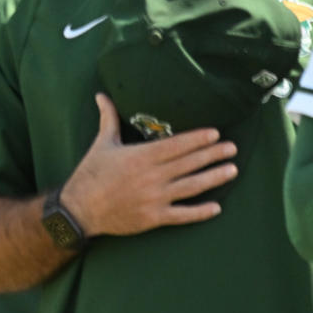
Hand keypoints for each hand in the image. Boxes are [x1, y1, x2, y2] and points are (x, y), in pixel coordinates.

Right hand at [60, 93, 235, 236]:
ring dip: (214, 178)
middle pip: (189, 164)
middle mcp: (151, 177)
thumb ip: (108, 118)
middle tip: (232, 148)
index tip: (215, 134)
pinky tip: (216, 207)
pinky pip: (183, 215)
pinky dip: (200, 212)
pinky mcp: (153, 217)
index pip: (176, 145)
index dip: (197, 139)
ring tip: (232, 170)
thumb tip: (101, 95)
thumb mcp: (101, 143)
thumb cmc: (90, 173)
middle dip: (213, 155)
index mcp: (140, 157)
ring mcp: (154, 198)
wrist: (79, 209)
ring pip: (191, 187)